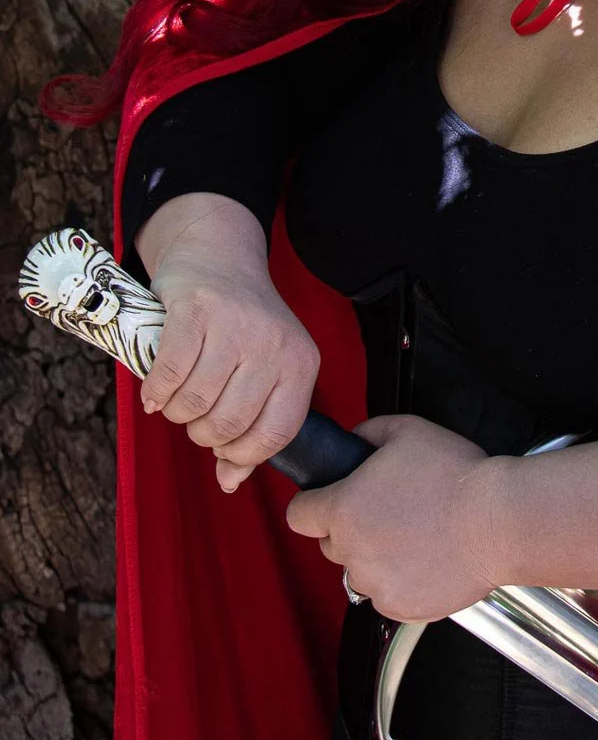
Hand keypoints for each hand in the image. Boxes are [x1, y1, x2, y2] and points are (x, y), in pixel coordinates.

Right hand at [136, 198, 320, 492]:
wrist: (220, 256)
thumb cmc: (242, 327)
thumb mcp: (265, 371)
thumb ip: (252, 427)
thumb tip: (229, 482)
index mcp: (301, 365)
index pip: (277, 434)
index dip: (243, 453)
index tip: (221, 449)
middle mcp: (274, 346)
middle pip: (229, 423)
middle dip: (202, 433)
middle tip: (193, 418)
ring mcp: (235, 327)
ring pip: (196, 402)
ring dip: (176, 412)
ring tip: (175, 400)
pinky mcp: (196, 311)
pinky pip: (170, 373)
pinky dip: (156, 391)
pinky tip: (155, 390)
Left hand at [285, 413, 503, 622]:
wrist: (501, 521)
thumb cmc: (458, 477)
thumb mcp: (408, 431)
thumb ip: (369, 432)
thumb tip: (355, 440)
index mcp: (343, 508)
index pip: (299, 515)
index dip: (314, 505)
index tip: (328, 503)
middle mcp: (352, 551)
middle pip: (331, 544)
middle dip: (352, 530)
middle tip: (390, 514)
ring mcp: (376, 584)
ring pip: (360, 572)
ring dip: (378, 557)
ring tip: (417, 537)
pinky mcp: (401, 607)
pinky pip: (388, 595)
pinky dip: (403, 582)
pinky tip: (429, 559)